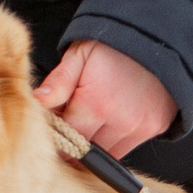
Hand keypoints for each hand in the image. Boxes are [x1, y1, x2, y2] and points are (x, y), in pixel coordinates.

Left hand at [34, 40, 176, 158]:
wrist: (156, 38)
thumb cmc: (113, 47)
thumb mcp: (79, 56)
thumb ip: (58, 83)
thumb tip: (36, 103)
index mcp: (95, 104)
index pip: (66, 141)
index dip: (56, 135)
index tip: (54, 125)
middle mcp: (120, 122)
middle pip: (86, 153)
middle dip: (74, 143)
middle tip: (71, 122)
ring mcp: (139, 128)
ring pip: (106, 154)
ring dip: (95, 144)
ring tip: (92, 120)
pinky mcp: (154, 129)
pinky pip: (127, 147)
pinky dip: (115, 140)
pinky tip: (112, 119)